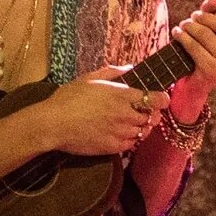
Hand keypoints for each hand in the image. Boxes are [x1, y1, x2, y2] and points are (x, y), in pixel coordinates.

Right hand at [38, 68, 165, 157]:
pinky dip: (131, 140)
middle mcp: (125, 115)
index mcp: (121, 95)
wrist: (53, 124)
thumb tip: (129, 68)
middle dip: (151, 114)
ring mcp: (120, 133)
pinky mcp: (113, 147)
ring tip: (131, 122)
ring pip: (143, 132)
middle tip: (143, 111)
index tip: (161, 98)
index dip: (162, 99)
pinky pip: (131, 145)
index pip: (155, 99)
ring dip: (141, 127)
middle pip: (152, 117)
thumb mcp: (89, 78)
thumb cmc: (68, 98)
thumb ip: (112, 72)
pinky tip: (121, 134)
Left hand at [165, 0, 215, 121]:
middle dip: (206, 17)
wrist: (194, 80)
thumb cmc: (205, 49)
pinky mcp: (213, 70)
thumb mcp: (211, 28)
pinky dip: (183, 38)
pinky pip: (195, 47)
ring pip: (207, 35)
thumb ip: (213, 11)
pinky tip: (178, 34)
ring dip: (190, 26)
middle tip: (194, 16)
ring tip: (184, 25)